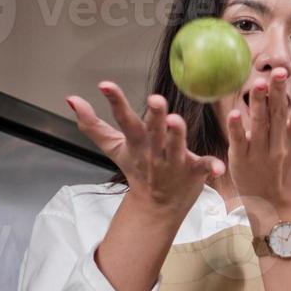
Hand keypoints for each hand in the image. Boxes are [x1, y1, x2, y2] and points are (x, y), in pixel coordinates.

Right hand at [66, 82, 221, 214]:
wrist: (156, 206)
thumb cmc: (138, 169)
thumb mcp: (114, 148)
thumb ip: (93, 125)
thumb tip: (71, 99)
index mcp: (137, 142)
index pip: (123, 119)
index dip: (115, 101)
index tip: (106, 85)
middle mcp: (154, 150)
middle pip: (153, 131)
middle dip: (154, 116)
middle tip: (155, 99)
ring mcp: (174, 162)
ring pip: (176, 146)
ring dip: (176, 135)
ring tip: (175, 121)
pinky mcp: (194, 171)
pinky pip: (204, 167)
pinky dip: (212, 167)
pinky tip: (219, 167)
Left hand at [225, 66, 290, 217]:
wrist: (272, 201)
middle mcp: (281, 144)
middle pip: (280, 114)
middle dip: (280, 92)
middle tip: (280, 71)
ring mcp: (260, 152)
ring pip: (260, 124)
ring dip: (259, 104)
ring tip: (258, 83)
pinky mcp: (241, 159)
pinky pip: (238, 141)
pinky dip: (237, 128)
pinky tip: (234, 112)